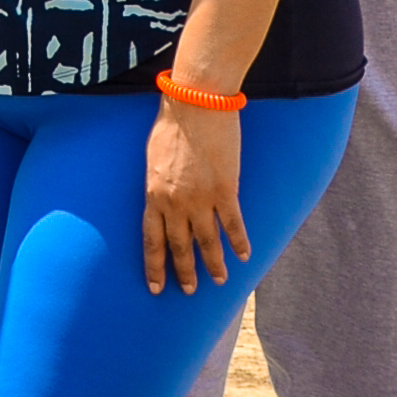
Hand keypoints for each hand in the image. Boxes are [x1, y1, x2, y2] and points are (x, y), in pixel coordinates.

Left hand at [144, 101, 249, 294]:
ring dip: (214, 264)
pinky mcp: (226, 191)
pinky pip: (233, 225)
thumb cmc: (171, 124)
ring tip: (220, 281)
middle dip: (185, 271)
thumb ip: (157, 183)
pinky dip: (239, 242)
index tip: (156, 287)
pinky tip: (244, 256)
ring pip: (208, 242)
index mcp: (153, 194)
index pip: (151, 239)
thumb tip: (161, 198)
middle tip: (189, 291)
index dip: (154, 265)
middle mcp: (176, 203)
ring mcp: (201, 199)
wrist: (195, 105)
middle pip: (180, 246)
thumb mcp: (152, 157)